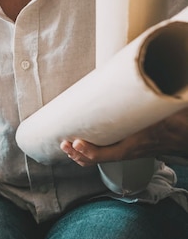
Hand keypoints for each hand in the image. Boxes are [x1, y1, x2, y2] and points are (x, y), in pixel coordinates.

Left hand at [60, 107, 187, 166]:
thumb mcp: (159, 110)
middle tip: (64, 143)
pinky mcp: (127, 147)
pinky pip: (105, 154)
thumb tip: (136, 79)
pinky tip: (81, 143)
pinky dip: (90, 152)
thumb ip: (145, 99)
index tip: (75, 142)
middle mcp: (129, 150)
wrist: (185, 132)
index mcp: (135, 143)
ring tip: (67, 145)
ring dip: (81, 154)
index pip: (107, 155)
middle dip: (77, 154)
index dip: (88, 151)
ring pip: (100, 159)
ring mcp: (127, 150)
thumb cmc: (175, 121)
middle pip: (98, 160)